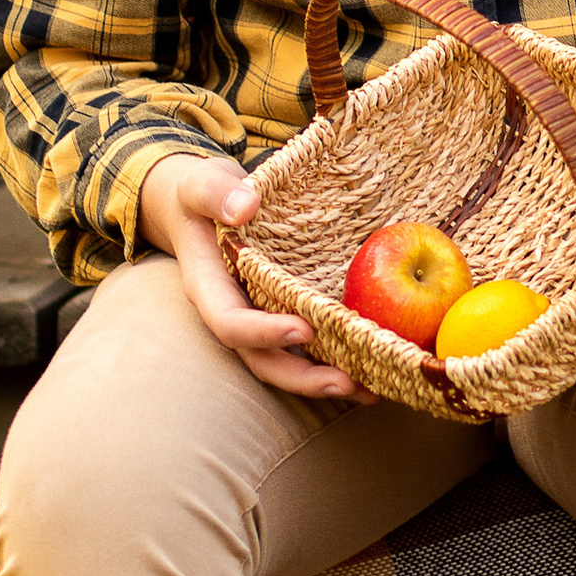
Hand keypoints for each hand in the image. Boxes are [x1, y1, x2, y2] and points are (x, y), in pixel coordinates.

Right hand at [138, 152, 369, 404]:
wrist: (206, 206)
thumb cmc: (204, 197)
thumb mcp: (201, 185)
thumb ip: (216, 194)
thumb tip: (244, 208)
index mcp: (208, 288)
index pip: (229, 323)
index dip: (263, 332)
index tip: (303, 329)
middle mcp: (234, 312)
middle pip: (262, 360)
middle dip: (302, 378)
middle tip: (346, 382)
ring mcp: (258, 319)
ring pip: (286, 363)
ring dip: (325, 380)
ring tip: (370, 390)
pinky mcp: (282, 315)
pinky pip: (305, 347)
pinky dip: (336, 359)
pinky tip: (374, 365)